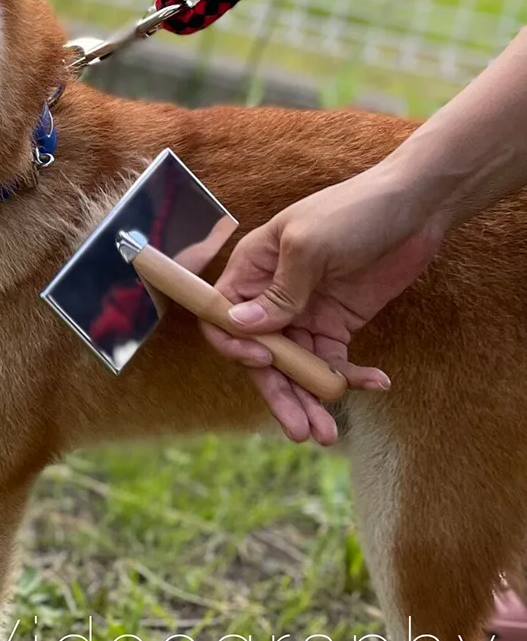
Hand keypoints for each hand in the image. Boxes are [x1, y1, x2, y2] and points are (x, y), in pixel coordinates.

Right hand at [203, 165, 444, 445]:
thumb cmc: (354, 211)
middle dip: (280, 394)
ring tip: (326, 433)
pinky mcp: (339, 324)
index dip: (235, 346)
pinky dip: (350, 378)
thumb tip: (240, 326)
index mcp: (253, 269)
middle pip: (262, 355)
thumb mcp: (310, 246)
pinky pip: (334, 362)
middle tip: (300, 429)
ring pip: (297, 368)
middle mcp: (272, 295)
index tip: (263, 361)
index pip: (223, 317)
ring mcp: (306, 313)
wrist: (415, 207)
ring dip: (311, 399)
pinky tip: (374, 384)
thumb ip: (279, 291)